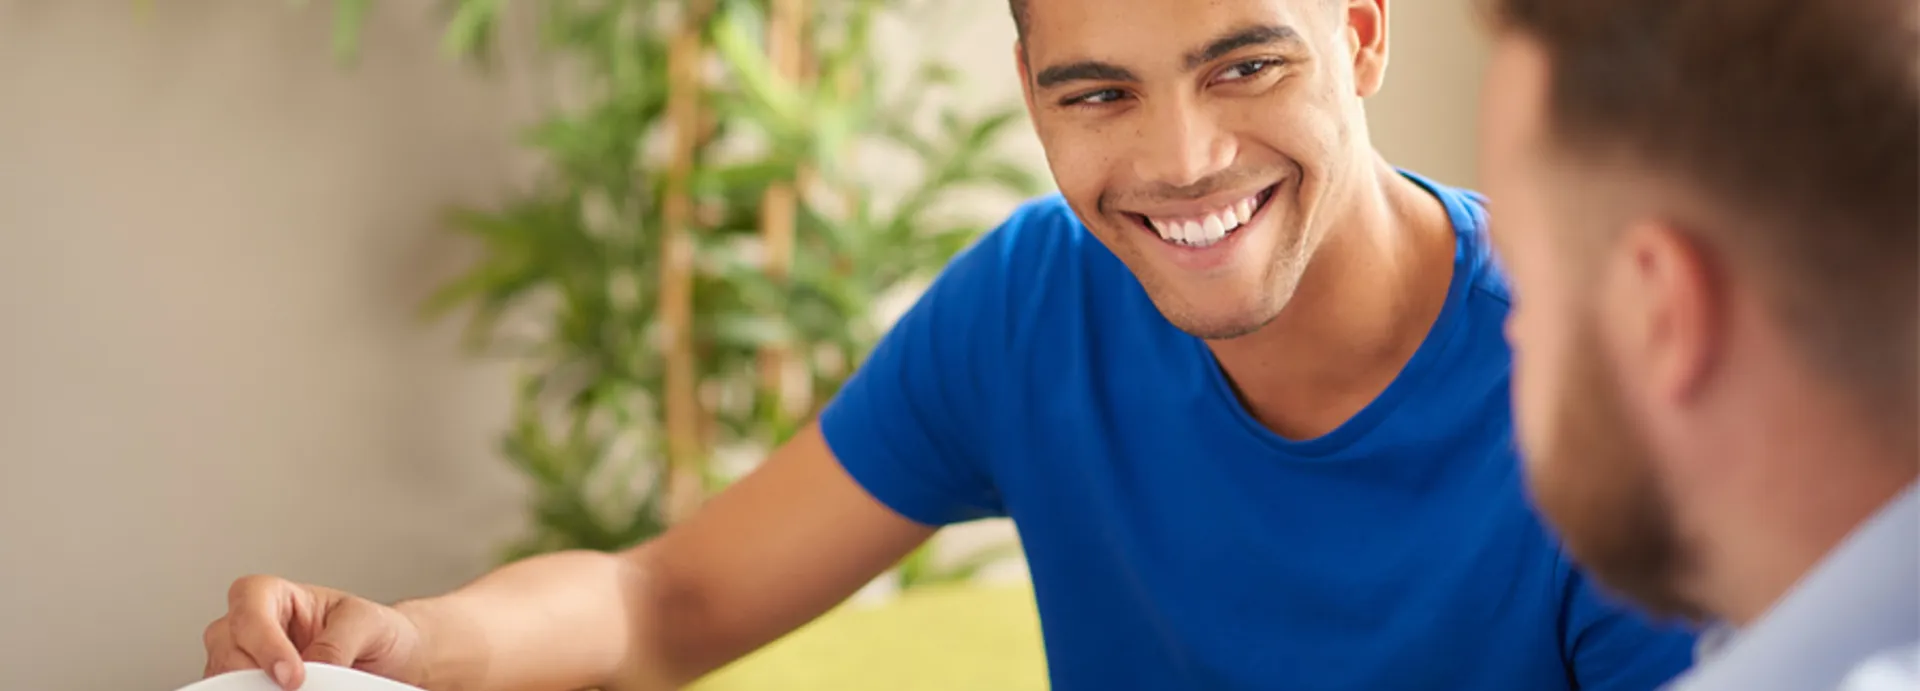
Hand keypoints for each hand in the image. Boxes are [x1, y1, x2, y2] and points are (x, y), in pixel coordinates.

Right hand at [202, 575, 428, 689]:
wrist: (387, 659)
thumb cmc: (373, 630)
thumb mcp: (368, 622)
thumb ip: (339, 641)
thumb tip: (313, 668)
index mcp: (274, 595)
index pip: (250, 607)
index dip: (266, 643)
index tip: (294, 676)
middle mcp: (251, 626)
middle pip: (225, 643)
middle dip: (250, 672)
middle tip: (289, 690)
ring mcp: (245, 659)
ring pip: (222, 675)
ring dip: (250, 690)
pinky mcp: (249, 688)